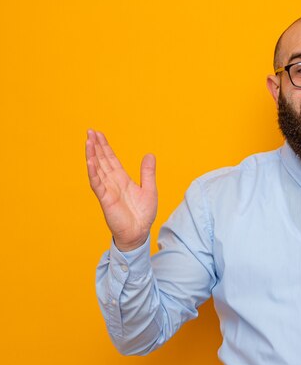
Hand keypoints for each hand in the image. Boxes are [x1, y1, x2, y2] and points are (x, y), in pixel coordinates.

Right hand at [86, 130, 157, 250]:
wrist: (139, 233)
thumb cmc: (143, 214)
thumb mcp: (149, 189)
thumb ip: (147, 172)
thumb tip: (149, 154)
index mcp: (122, 179)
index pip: (111, 159)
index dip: (105, 147)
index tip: (98, 134)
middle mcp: (112, 182)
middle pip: (102, 160)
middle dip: (96, 146)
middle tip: (89, 131)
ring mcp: (107, 190)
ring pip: (97, 169)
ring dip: (92, 155)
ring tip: (88, 141)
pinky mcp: (105, 199)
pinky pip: (97, 184)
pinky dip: (93, 173)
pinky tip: (90, 161)